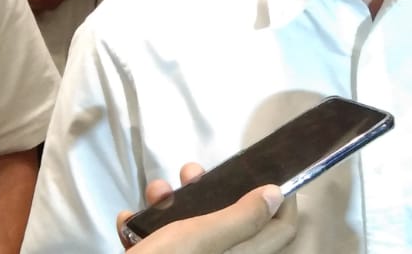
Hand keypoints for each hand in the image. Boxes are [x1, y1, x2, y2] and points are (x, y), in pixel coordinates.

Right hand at [117, 163, 297, 253]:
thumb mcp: (203, 237)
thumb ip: (241, 217)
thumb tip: (277, 195)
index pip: (281, 229)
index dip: (283, 198)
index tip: (272, 170)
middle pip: (231, 219)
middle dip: (211, 189)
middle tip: (192, 173)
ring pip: (190, 225)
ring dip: (170, 202)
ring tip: (155, 193)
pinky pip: (160, 240)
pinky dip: (144, 226)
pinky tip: (129, 219)